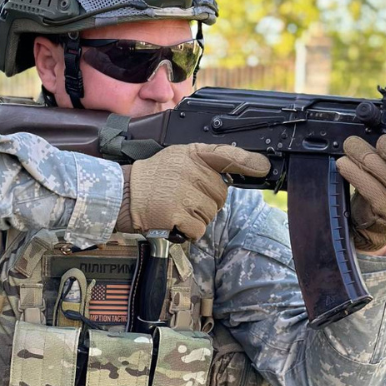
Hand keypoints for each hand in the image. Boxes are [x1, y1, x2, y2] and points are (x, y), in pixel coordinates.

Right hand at [117, 144, 270, 239]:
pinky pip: (199, 229)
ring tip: (177, 209)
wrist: (122, 195)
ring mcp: (183, 191)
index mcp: (191, 154)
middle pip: (221, 195)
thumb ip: (200, 165)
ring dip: (197, 218)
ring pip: (211, 214)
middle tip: (186, 200)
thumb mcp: (175, 160)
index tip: (263, 167)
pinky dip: (190, 232)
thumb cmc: (150, 180)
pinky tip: (175, 223)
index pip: (225, 155)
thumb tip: (227, 180)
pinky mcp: (176, 213)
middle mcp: (189, 170)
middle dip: (208, 203)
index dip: (247, 162)